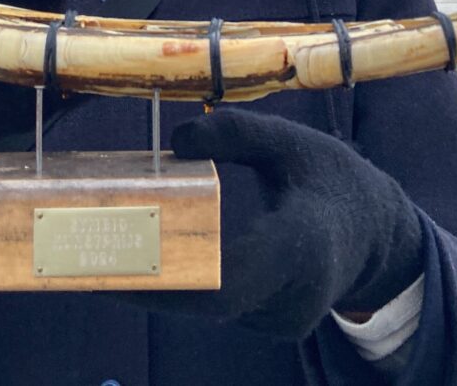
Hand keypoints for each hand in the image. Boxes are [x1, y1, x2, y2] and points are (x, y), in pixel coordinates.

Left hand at [120, 109, 423, 338]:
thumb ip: (238, 133)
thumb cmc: (332, 179)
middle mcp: (295, 295)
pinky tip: (145, 263)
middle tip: (77, 264)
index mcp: (303, 245)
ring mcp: (285, 318)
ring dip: (159, 285)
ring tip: (99, 255)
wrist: (379, 233)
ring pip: (210, 307)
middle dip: (142, 286)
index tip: (113, 270)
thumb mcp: (292, 142)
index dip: (167, 282)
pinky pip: (220, 307)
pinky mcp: (274, 324)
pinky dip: (184, 286)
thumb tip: (177, 139)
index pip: (229, 278)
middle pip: (206, 302)